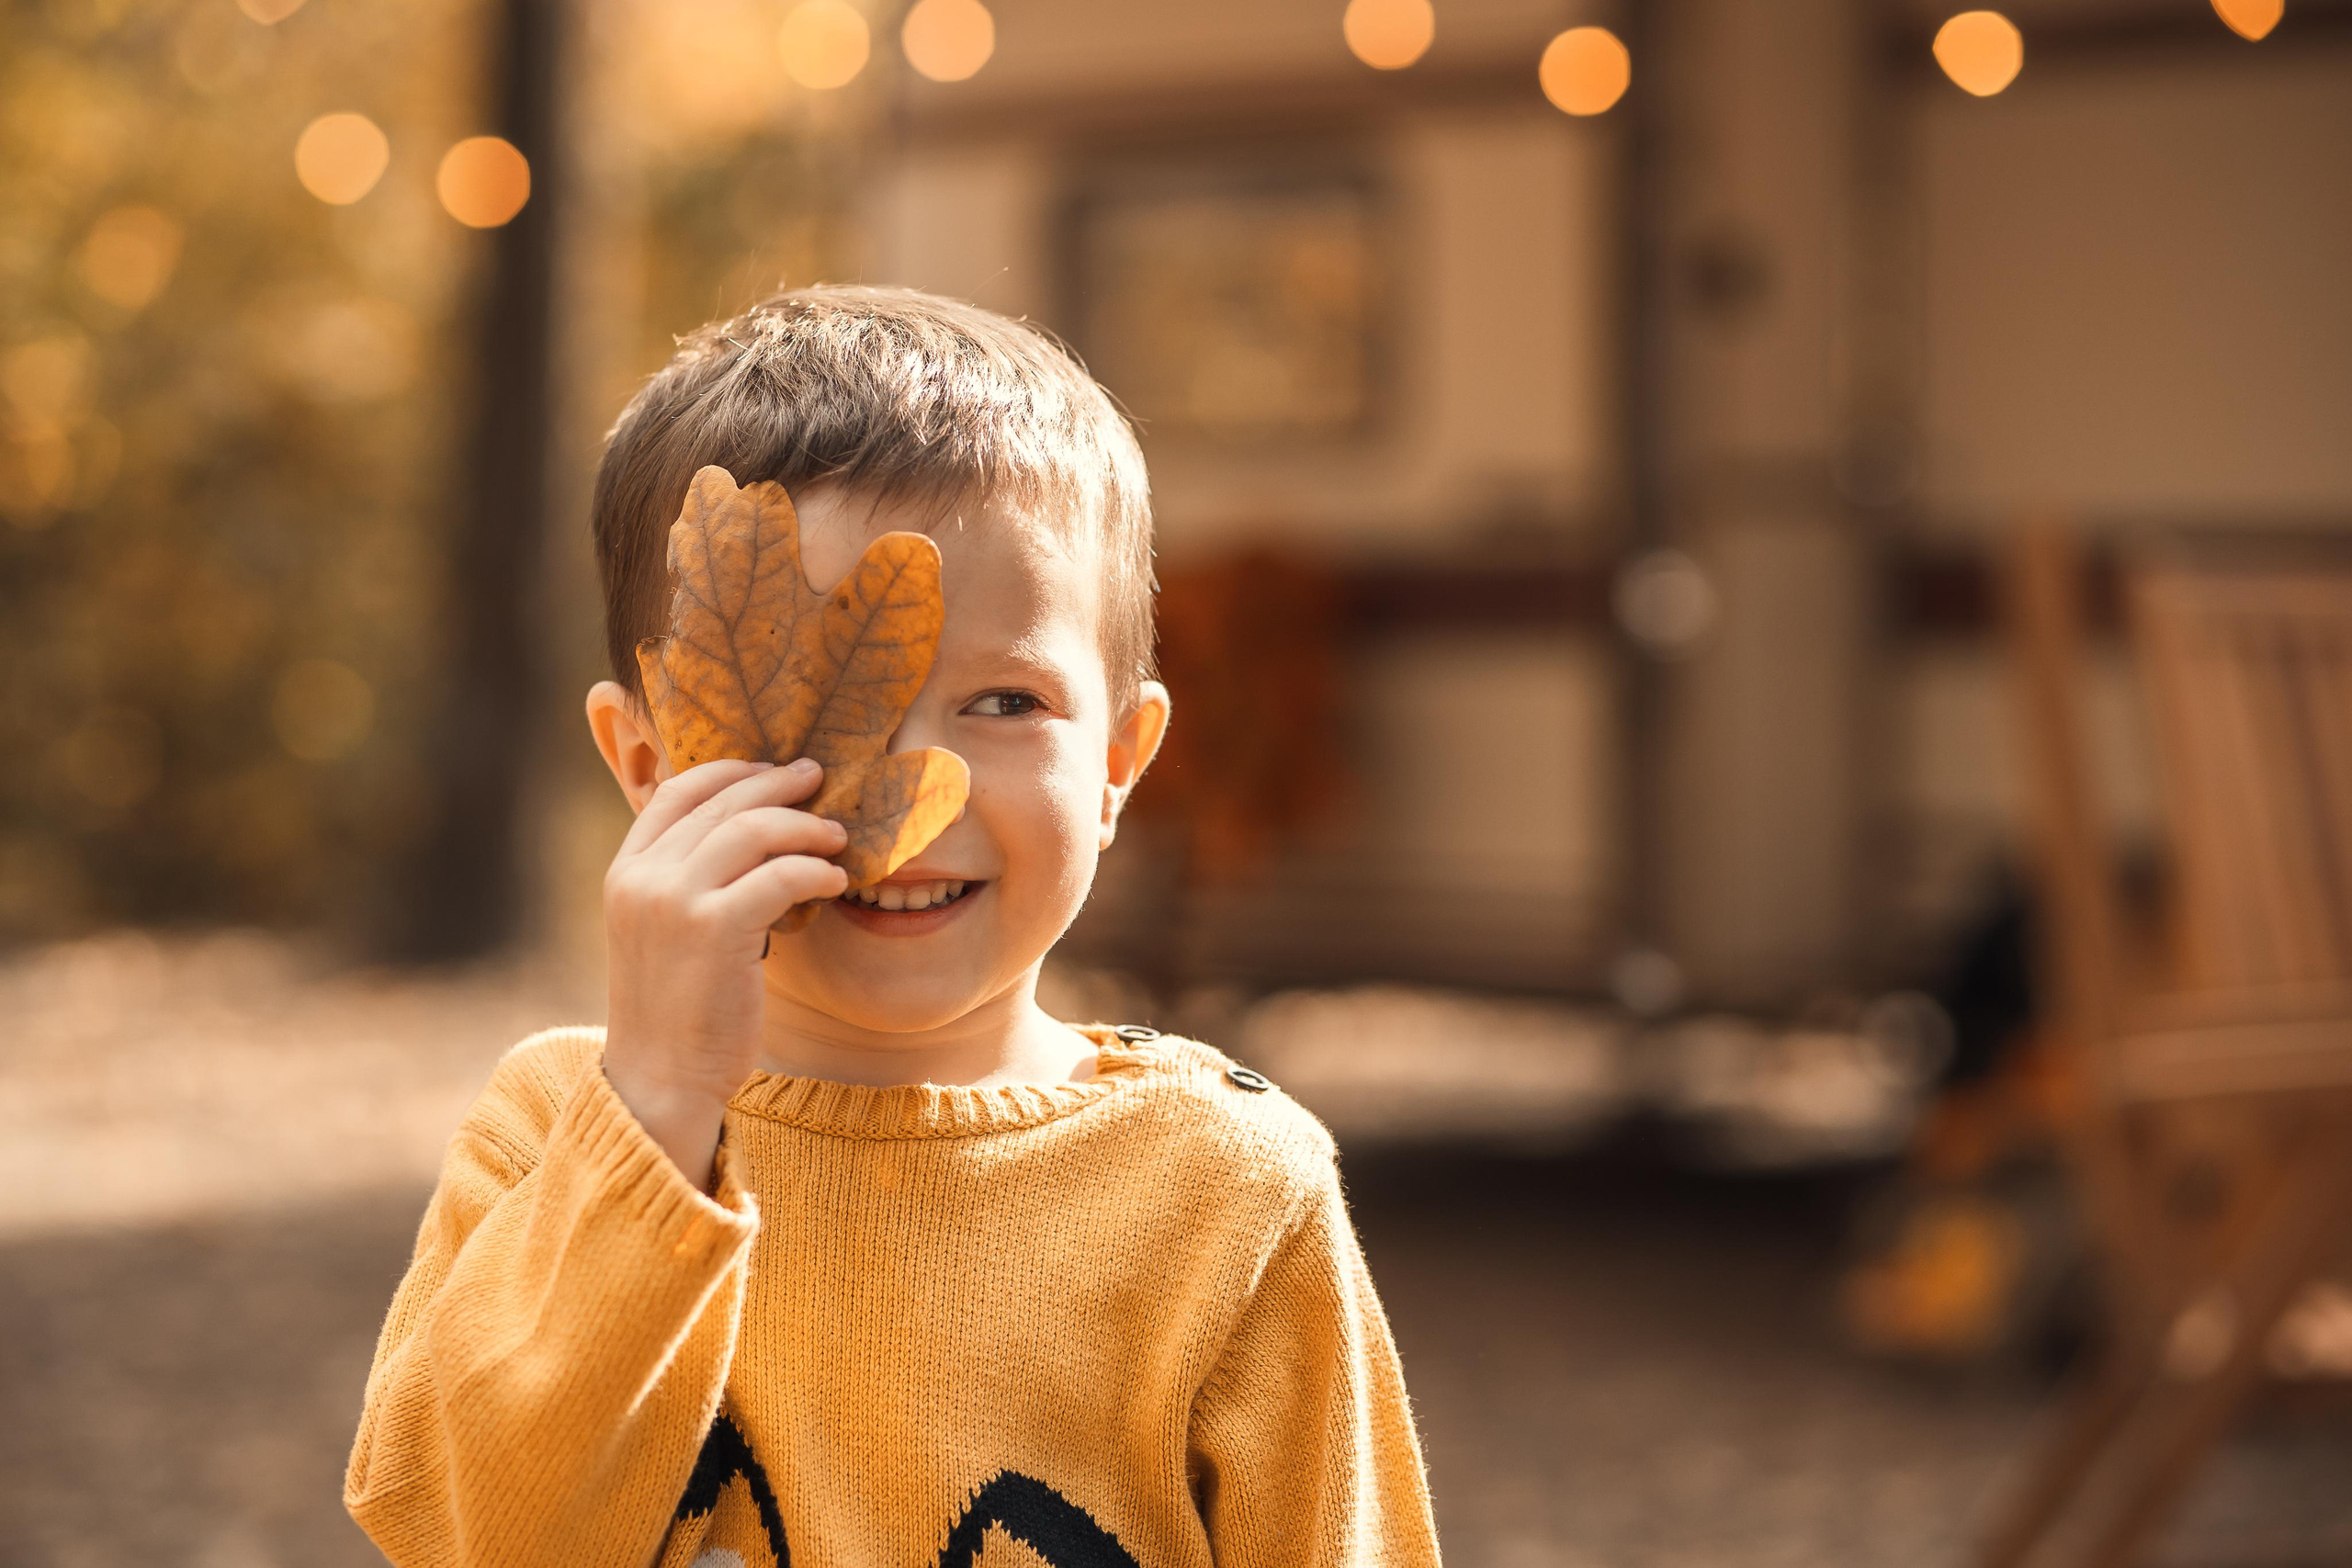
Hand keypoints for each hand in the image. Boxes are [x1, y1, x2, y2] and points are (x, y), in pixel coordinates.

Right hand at [601, 758, 847, 1187]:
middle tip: (820, 780)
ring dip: (805, 826)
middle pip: (722, 802)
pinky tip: (835, 882)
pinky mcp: (714, 929)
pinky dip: (816, 871)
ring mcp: (674, 900)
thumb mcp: (664, 932)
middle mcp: (643, 878)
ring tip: (837, 837)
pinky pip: (781, 876)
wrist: (661, 1080)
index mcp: (625, 872)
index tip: (773, 770)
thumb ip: (689, 882)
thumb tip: (756, 834)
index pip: (677, 790)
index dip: (730, 770)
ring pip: (753, 829)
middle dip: (779, 785)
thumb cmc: (676, 1010)